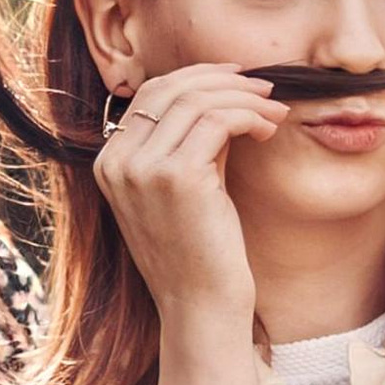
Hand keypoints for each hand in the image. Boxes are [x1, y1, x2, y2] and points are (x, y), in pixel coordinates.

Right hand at [91, 63, 281, 384]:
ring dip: (245, 98)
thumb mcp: (183, 188)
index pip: (150, 94)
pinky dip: (249, 116)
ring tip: (274, 112)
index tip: (237, 80)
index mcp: (110, 163)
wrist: (201, 307)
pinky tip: (268, 131)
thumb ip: (190, 142)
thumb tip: (223, 94)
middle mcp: (117, 162)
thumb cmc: (199, 253)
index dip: (197, 77)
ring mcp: (141, 168)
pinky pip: (218, 120)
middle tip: (265, 88)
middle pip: (170, 87)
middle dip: (224, 79)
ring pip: (197, 100)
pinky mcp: (175, 177)